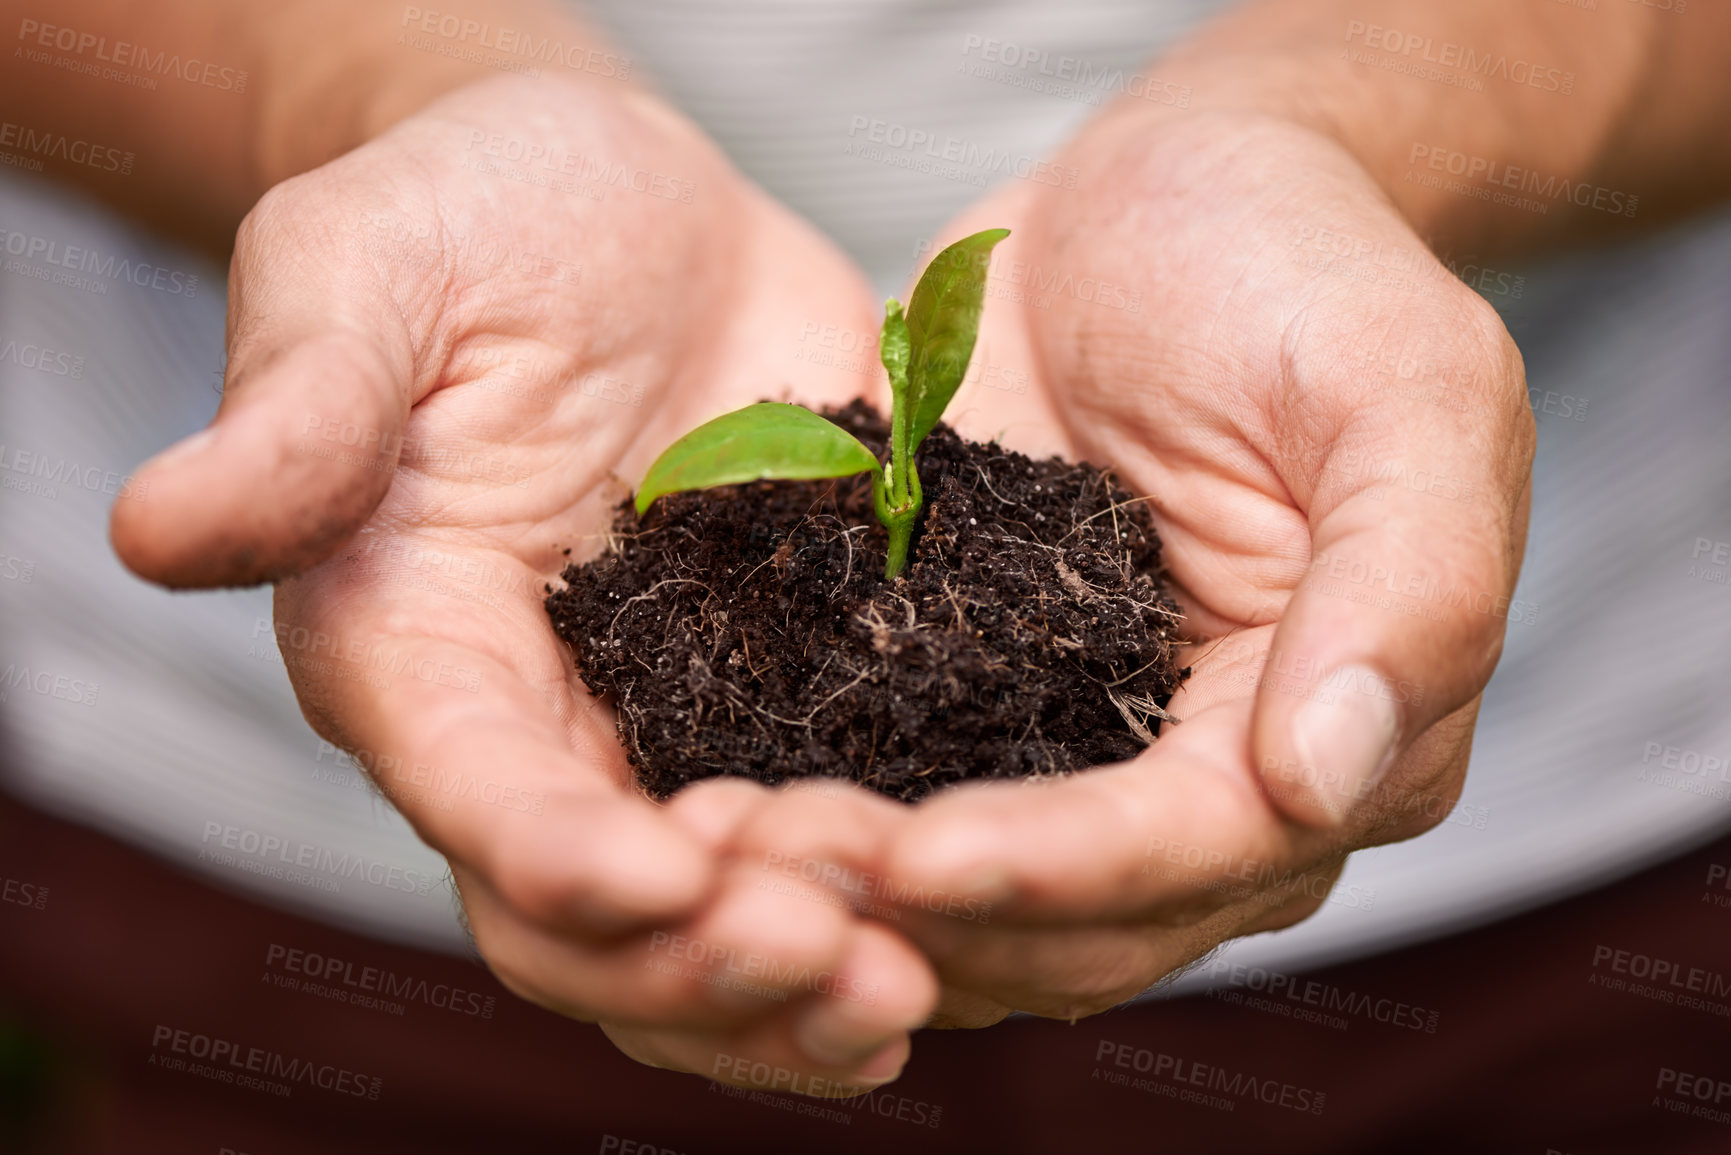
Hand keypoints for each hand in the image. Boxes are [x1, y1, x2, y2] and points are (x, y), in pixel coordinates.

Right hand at [109, 74, 936, 1086]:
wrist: (616, 203)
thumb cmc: (468, 216)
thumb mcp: (368, 273)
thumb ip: (297, 409)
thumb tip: (155, 529)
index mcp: (415, 646)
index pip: (472, 790)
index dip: (554, 855)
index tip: (661, 879)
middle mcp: (537, 723)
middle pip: (595, 919)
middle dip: (704, 964)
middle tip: (840, 964)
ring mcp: (669, 723)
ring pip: (713, 916)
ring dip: (802, 980)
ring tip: (914, 987)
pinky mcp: (789, 689)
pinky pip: (826, 827)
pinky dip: (886, 894)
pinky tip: (977, 918)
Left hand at [711, 105, 1533, 1027]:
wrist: (1159, 201)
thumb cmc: (1298, 266)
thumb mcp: (1398, 386)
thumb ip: (1409, 584)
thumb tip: (1324, 786)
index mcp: (1351, 734)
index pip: (1201, 853)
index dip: (1061, 875)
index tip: (916, 860)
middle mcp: (1220, 786)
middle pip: (1079, 923)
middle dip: (927, 911)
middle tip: (765, 866)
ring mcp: (1089, 755)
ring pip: (978, 905)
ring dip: (851, 902)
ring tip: (715, 852)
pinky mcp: (975, 706)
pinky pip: (900, 804)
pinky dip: (821, 828)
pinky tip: (712, 806)